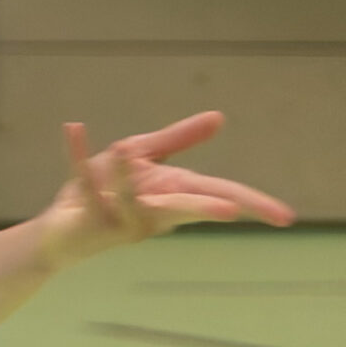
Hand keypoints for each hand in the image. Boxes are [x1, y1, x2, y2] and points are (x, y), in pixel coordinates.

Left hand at [35, 111, 293, 266]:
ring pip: (129, 200)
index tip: (286, 216)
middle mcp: (152, 214)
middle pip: (185, 210)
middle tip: (233, 211)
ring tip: (124, 148)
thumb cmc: (106, 192)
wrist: (59, 228)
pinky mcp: (86, 218)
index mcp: (173, 196)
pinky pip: (81, 183)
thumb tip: (219, 118)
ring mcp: (119, 220)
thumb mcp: (146, 157)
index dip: (252, 205)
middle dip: (206, 208)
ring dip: (125, 176)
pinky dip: (76, 154)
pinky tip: (73, 127)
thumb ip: (180, 140)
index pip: (219, 197)